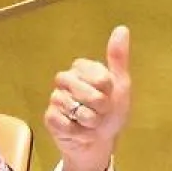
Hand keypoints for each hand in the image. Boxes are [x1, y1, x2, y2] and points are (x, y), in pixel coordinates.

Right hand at [43, 25, 131, 170]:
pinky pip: (63, 122)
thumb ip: (118, 58)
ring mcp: (56, 98)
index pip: (100, 78)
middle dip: (100, 109)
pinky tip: (78, 131)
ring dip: (89, 122)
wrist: (98, 142)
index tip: (109, 96)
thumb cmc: (110, 113)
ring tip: (90, 123)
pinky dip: (77, 132)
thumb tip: (122, 28)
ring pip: (74, 108)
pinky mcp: (49, 117)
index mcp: (83, 68)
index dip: (108, 92)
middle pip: (86, 92)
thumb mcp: (121, 86)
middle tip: (101, 113)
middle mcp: (66, 79)